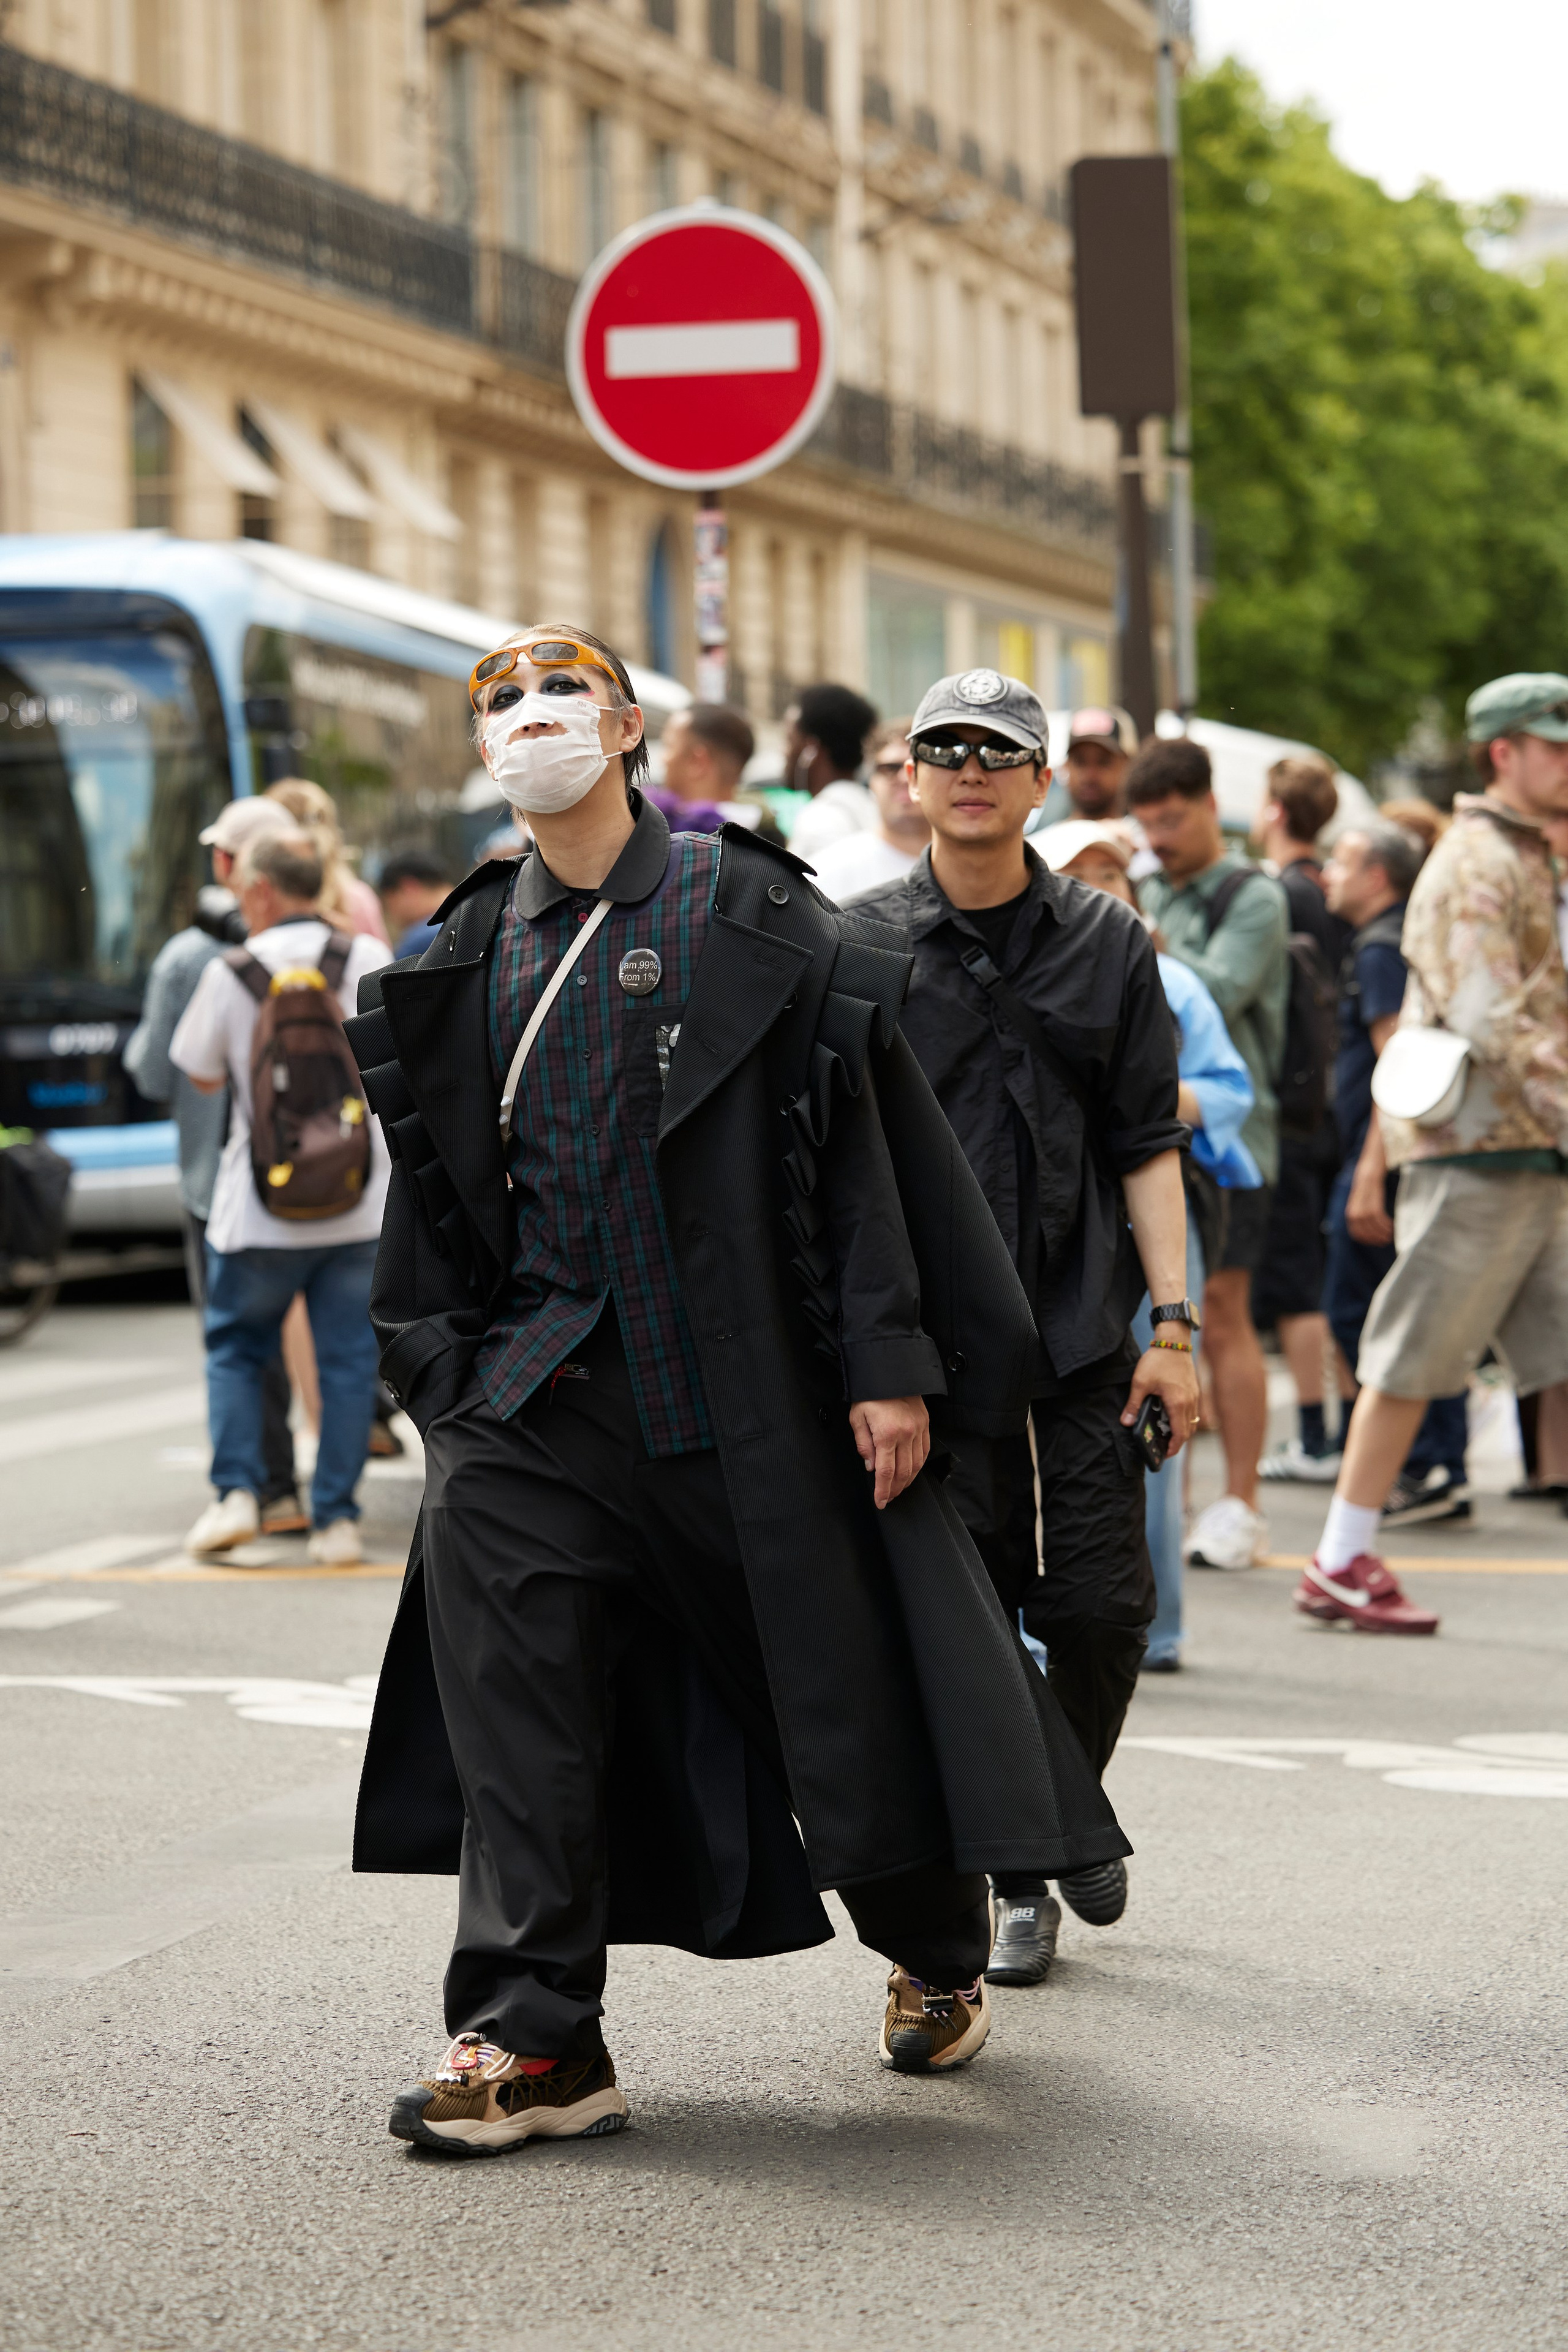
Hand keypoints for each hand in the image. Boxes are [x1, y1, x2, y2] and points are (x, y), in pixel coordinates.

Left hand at [849, 1395, 929, 1508]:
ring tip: (898, 1488)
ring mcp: (918, 1429)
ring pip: (917, 1465)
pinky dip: (919, 1466)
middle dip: (895, 1489)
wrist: (889, 1372)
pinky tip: (911, 1471)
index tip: (880, 1502)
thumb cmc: (869, 1394)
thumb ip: (863, 1444)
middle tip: (888, 1498)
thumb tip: (871, 1466)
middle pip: (903, 1472)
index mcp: (886, 1434)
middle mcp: (906, 1434)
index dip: (883, 1490)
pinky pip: (925, 1451)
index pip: (886, 1471)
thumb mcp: (857, 1417)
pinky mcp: (925, 1424)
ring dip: (908, 1480)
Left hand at [1122, 1342, 1200, 1456]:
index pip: (1179, 1433)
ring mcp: (1194, 1396)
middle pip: (1188, 1431)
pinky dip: (1185, 1420)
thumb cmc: (1158, 1360)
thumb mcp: (1140, 1382)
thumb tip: (1126, 1422)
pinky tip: (1173, 1418)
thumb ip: (1133, 1404)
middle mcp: (1189, 1402)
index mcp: (1177, 1403)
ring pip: (1192, 1422)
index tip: (1165, 1454)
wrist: (1173, 1341)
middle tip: (1164, 1447)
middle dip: (1177, 1442)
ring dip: (1182, 1432)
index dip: (1173, 1447)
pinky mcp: (1195, 1390)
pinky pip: (1193, 1412)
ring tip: (1168, 1435)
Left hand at [1346, 1170, 1393, 1245]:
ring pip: (1373, 1225)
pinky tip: (1392, 1226)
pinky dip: (1386, 1223)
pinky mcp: (1372, 1200)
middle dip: (1376, 1238)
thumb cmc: (1366, 1188)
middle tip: (1386, 1241)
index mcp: (1350, 1213)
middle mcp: (1354, 1211)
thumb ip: (1360, 1215)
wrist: (1368, 1170)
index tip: (1377, 1243)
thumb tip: (1367, 1229)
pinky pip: (1379, 1217)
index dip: (1367, 1240)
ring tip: (1391, 1234)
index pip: (1356, 1233)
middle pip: (1365, 1231)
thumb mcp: (1359, 1203)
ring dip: (1383, 1232)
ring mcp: (1363, 1206)